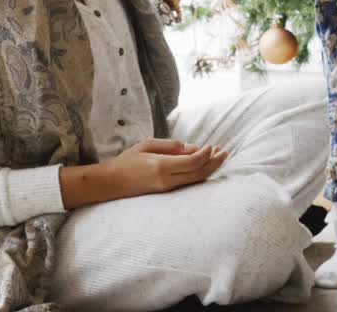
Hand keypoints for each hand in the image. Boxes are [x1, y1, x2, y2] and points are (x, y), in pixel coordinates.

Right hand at [102, 139, 227, 196]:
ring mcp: (168, 188)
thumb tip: (192, 147)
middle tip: (225, 152)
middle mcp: (167, 180)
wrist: (111, 183)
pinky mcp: (167, 192)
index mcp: (162, 166)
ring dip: (210, 169)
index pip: (192, 162)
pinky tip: (205, 166)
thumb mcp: (147, 145)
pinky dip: (200, 174)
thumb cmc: (127, 161)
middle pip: (199, 173)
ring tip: (220, 157)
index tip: (212, 145)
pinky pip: (189, 183)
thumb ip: (171, 146)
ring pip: (196, 180)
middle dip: (214, 163)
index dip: (206, 154)